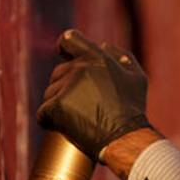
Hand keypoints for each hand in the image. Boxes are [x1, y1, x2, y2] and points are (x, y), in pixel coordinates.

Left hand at [36, 29, 152, 158]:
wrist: (125, 139)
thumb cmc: (132, 110)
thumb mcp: (137, 78)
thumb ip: (121, 57)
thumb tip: (103, 44)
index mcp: (98, 58)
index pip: (69, 40)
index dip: (64, 46)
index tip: (63, 52)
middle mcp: (80, 68)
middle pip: (58, 72)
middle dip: (66, 87)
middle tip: (84, 106)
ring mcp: (67, 86)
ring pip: (50, 93)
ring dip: (58, 105)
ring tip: (78, 118)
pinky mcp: (56, 105)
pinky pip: (43, 112)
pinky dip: (50, 121)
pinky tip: (63, 127)